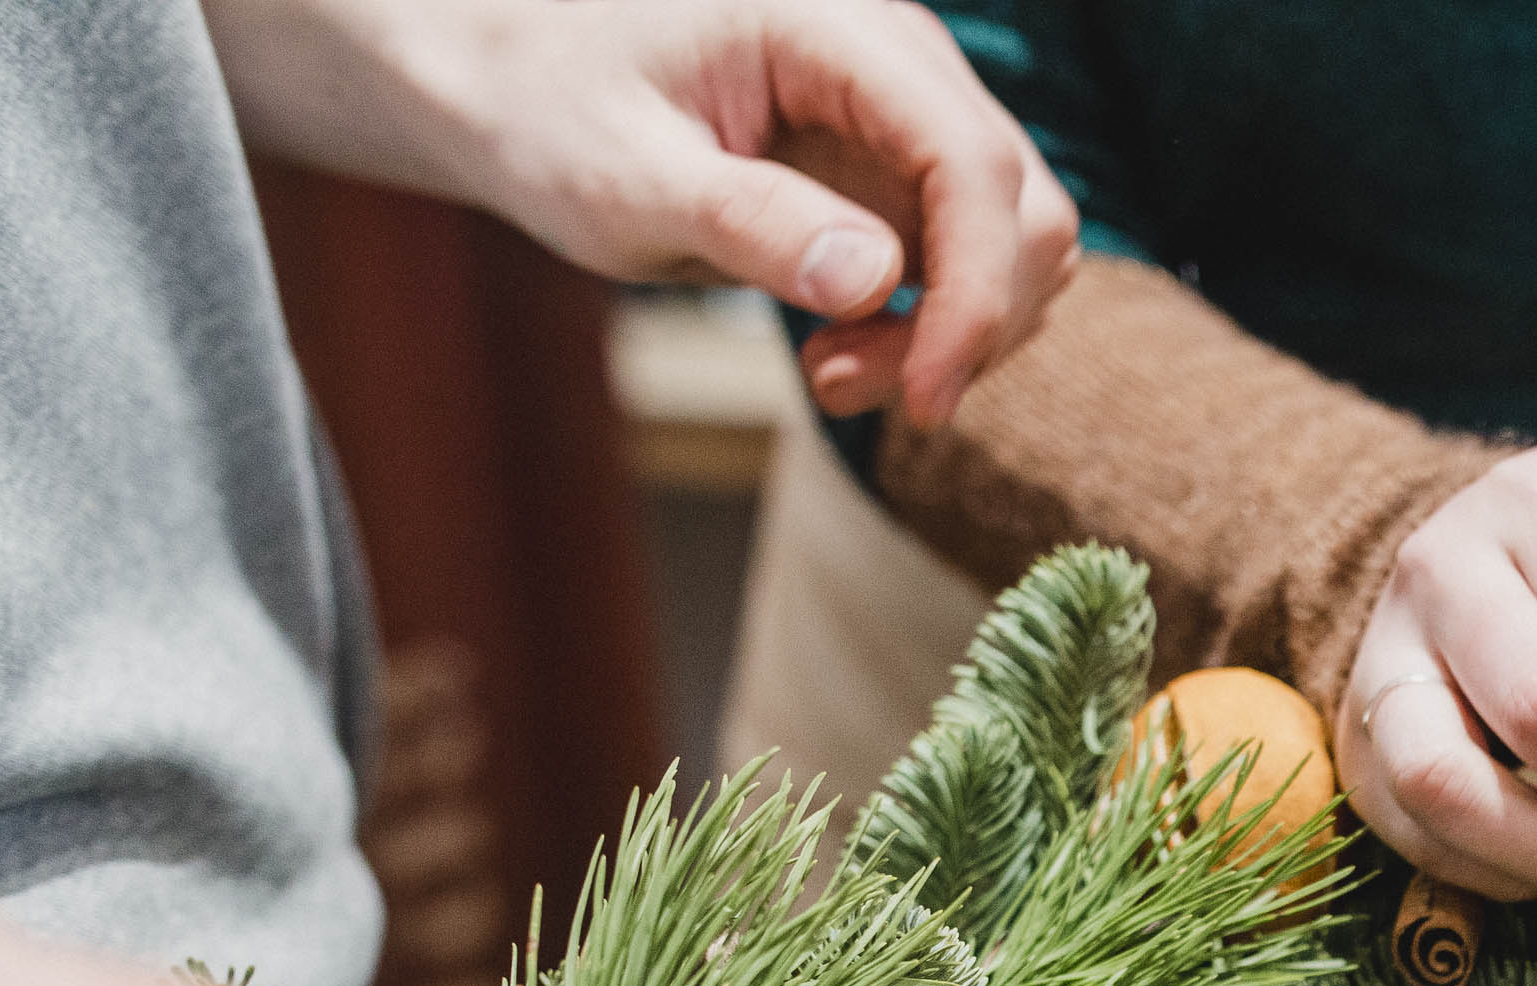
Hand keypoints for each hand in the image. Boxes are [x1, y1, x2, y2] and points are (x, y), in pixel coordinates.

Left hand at [203, 0, 1078, 424]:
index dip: (975, 293)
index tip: (923, 399)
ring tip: (831, 372)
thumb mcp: (623, 175)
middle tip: (844, 388)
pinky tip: (840, 349)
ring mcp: (909, 117)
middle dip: (968, 324)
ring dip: (953, 336)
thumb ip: (747, 220)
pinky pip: (969, 263)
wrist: (510, 79)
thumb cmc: (545, 107)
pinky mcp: (899, 171)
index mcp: (838, 30)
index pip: (972, 162)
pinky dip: (930, 328)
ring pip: (1017, 244)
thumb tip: (874, 277)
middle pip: (1025, 208)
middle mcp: (901, 63)